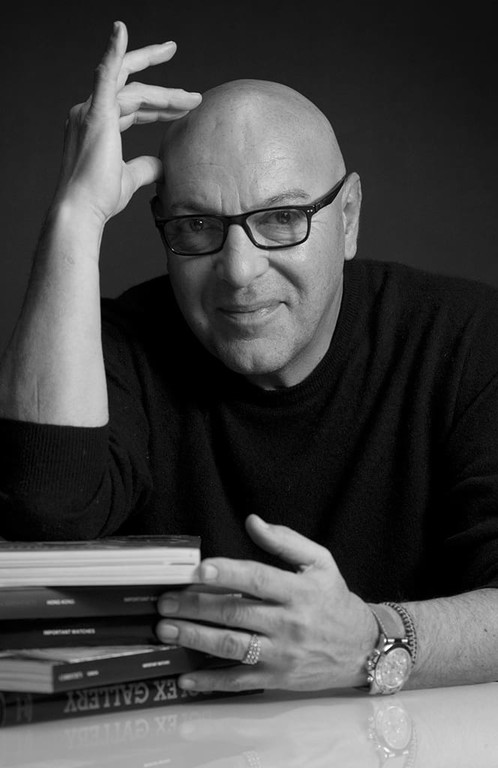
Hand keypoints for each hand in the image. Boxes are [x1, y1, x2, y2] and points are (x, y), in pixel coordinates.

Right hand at [53, 21, 200, 226]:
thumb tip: (162, 166)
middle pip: (132, 87)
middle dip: (162, 84)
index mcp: (97, 125)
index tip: (184, 109)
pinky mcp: (95, 113)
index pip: (133, 106)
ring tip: (192, 99)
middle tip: (188, 86)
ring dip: (166, 95)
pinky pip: (105, 73)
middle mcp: (90, 112)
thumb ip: (145, 168)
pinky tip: (121, 30)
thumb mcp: (129, 179)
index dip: (160, 107)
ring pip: (135, 90)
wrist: (83, 209)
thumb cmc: (100, 198)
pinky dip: (113, 50)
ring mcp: (90, 110)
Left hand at [156, 514, 376, 691]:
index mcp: (298, 590)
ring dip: (195, 638)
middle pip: (236, 613)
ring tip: (167, 629)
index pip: (257, 579)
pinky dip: (211, 682)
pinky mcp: (277, 677)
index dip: (226, 574)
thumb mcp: (321, 562)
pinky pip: (240, 681)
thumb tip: (253, 521)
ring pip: (233, 646)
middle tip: (165, 601)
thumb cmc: (335, 600)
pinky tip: (186, 678)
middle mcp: (288, 623)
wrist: (363, 648)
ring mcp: (282, 654)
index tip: (197, 570)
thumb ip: (286, 541)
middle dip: (196, 606)